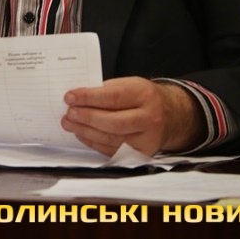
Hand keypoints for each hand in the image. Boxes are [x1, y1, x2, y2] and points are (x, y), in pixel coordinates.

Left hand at [61, 77, 203, 156]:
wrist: (171, 115)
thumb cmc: (143, 97)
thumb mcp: (129, 84)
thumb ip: (106, 90)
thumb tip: (77, 98)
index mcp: (145, 95)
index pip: (113, 97)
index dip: (88, 98)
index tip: (69, 97)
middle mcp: (150, 118)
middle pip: (113, 122)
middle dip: (86, 118)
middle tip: (68, 114)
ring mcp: (148, 139)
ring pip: (112, 139)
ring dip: (86, 132)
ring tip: (69, 124)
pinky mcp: (143, 154)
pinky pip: (114, 151)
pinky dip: (94, 143)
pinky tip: (82, 135)